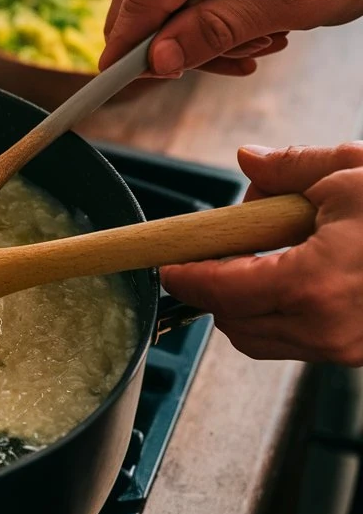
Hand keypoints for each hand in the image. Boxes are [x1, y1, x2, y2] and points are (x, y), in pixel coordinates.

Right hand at [100, 0, 362, 76]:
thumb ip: (219, 30)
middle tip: (239, 61)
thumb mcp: (293, 0)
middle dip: (176, 43)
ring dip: (198, 33)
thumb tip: (155, 61)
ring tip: (260, 38)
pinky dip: (204, 16)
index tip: (110, 87)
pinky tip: (248, 21)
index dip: (125, 47)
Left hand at [162, 143, 362, 364]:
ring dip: (246, 304)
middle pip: (232, 324)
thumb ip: (290, 169)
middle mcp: (326, 329)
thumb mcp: (353, 172)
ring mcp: (346, 348)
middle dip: (215, 289)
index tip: (169, 263)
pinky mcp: (361, 353)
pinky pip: (297, 342)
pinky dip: (281, 313)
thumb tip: (247, 160)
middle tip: (225, 248)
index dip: (186, 276)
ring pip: (261, 339)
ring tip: (273, 253)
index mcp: (313, 284)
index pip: (219, 292)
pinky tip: (303, 271)